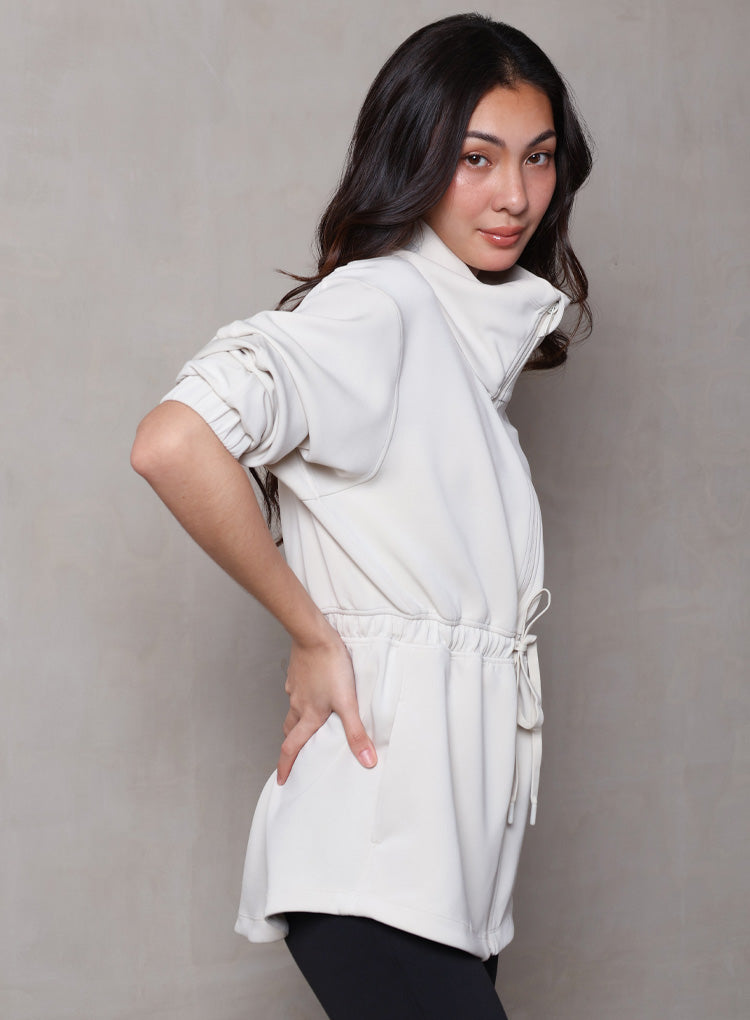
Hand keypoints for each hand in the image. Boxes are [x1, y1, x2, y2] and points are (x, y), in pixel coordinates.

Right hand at [277, 624, 377, 784]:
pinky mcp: (297, 674)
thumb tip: (367, 761)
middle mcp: (298, 704)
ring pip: (293, 711)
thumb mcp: (347, 702)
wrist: (313, 635)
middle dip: (292, 744)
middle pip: (290, 731)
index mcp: (309, 715)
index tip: (281, 780)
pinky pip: (296, 692)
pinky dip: (302, 699)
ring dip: (297, 722)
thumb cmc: (331, 667)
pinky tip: (313, 692)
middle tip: (296, 754)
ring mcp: (296, 688)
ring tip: (307, 725)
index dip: (285, 766)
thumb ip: (356, 732)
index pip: (291, 747)